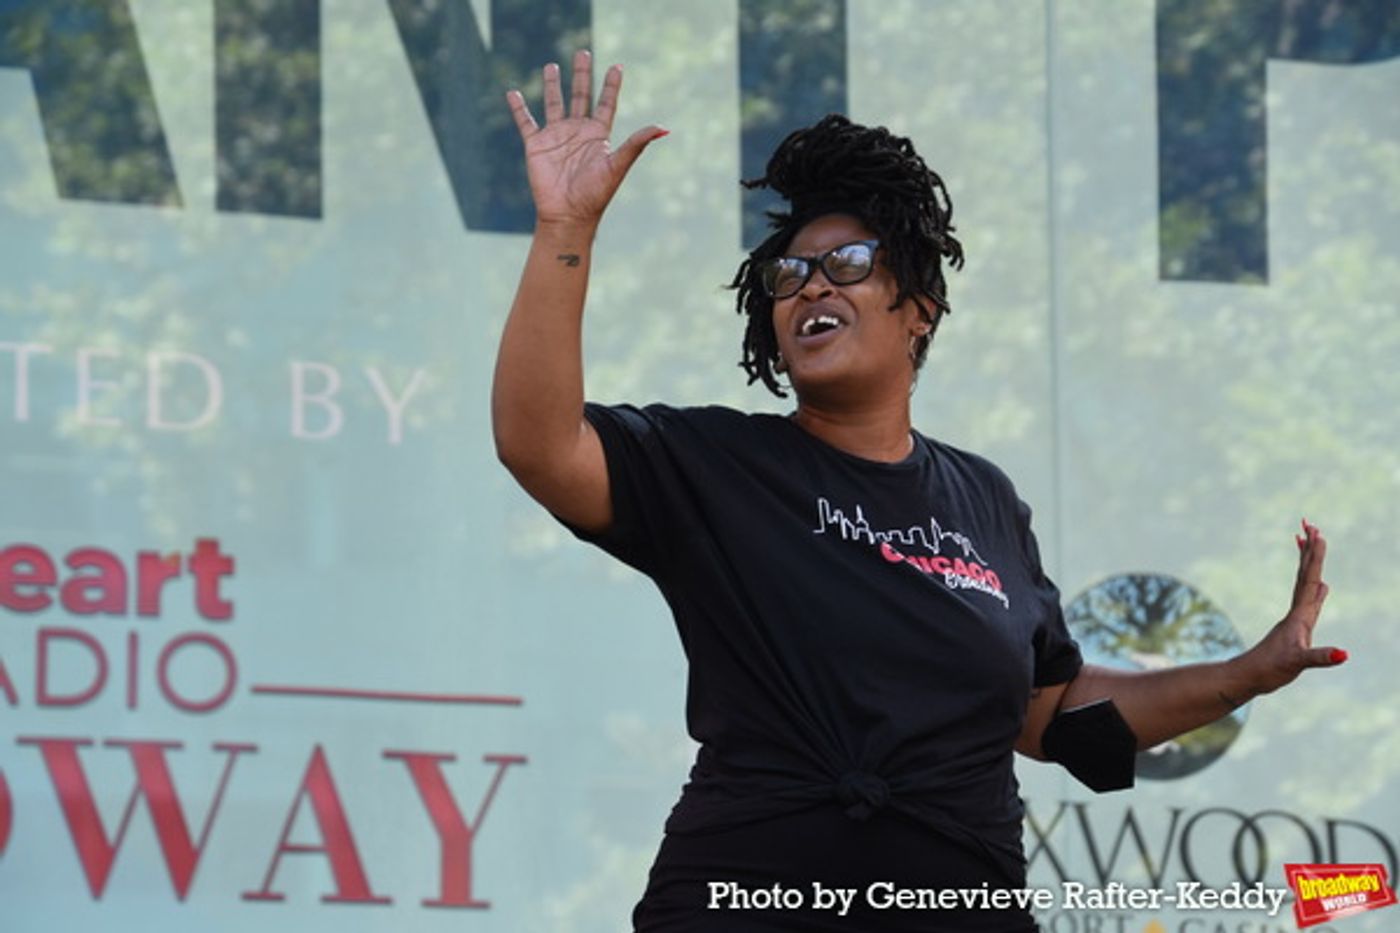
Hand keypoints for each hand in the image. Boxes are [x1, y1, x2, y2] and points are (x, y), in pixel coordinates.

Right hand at [506, 50, 666, 229]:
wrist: (568, 215)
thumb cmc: (595, 194)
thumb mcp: (618, 165)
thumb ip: (637, 143)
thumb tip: (663, 127)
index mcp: (598, 135)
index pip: (606, 104)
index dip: (612, 86)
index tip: (617, 67)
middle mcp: (578, 132)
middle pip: (581, 96)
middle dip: (582, 75)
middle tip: (583, 53)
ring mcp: (556, 136)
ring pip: (554, 103)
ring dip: (552, 85)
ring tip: (551, 66)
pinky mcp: (536, 145)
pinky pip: (526, 122)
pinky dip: (518, 108)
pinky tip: (512, 93)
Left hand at [1239, 519, 1344, 696]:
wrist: (1247, 677)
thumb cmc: (1269, 670)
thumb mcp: (1297, 663)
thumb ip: (1320, 657)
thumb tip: (1344, 654)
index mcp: (1299, 617)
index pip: (1309, 581)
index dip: (1315, 558)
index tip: (1318, 534)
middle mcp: (1296, 614)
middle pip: (1305, 575)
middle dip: (1310, 551)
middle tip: (1310, 524)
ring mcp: (1295, 621)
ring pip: (1305, 585)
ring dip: (1310, 564)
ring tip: (1313, 545)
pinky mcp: (1295, 631)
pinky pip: (1308, 602)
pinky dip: (1316, 591)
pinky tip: (1322, 588)